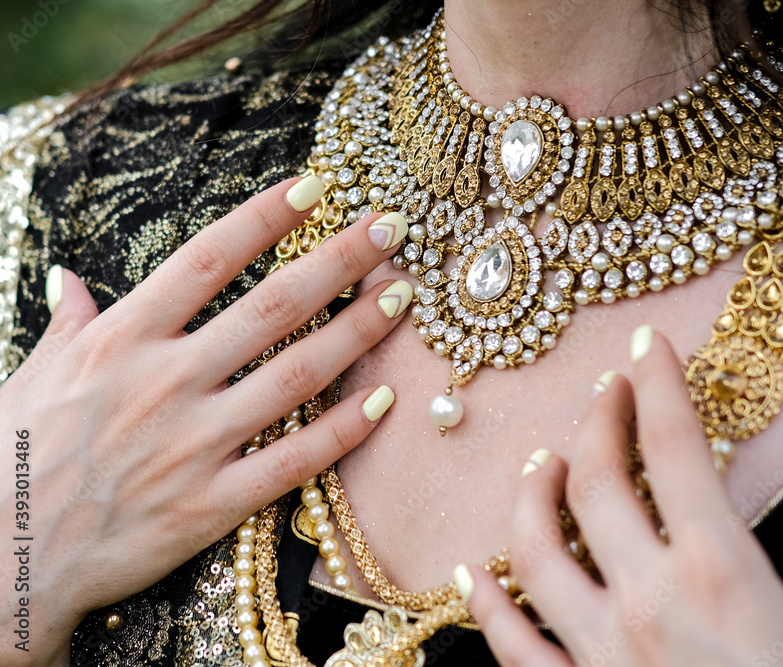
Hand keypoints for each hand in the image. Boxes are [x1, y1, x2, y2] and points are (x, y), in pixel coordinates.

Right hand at [0, 176, 412, 664]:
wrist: (5, 558)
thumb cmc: (16, 458)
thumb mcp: (34, 375)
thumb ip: (69, 324)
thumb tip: (72, 278)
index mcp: (121, 341)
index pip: (206, 260)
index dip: (265, 218)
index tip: (315, 187)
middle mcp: (164, 382)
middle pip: (271, 306)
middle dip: (339, 261)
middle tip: (390, 230)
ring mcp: (193, 444)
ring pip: (297, 375)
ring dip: (358, 332)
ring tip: (402, 299)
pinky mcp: (212, 504)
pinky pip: (294, 460)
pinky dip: (344, 430)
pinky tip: (384, 400)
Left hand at [459, 325, 782, 666]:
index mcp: (719, 573)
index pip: (674, 447)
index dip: (658, 383)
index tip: (647, 343)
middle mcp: (646, 600)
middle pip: (596, 481)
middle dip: (596, 421)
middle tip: (606, 391)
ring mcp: (598, 650)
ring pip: (535, 548)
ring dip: (531, 494)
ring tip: (541, 462)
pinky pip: (511, 643)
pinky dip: (485, 604)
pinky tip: (472, 573)